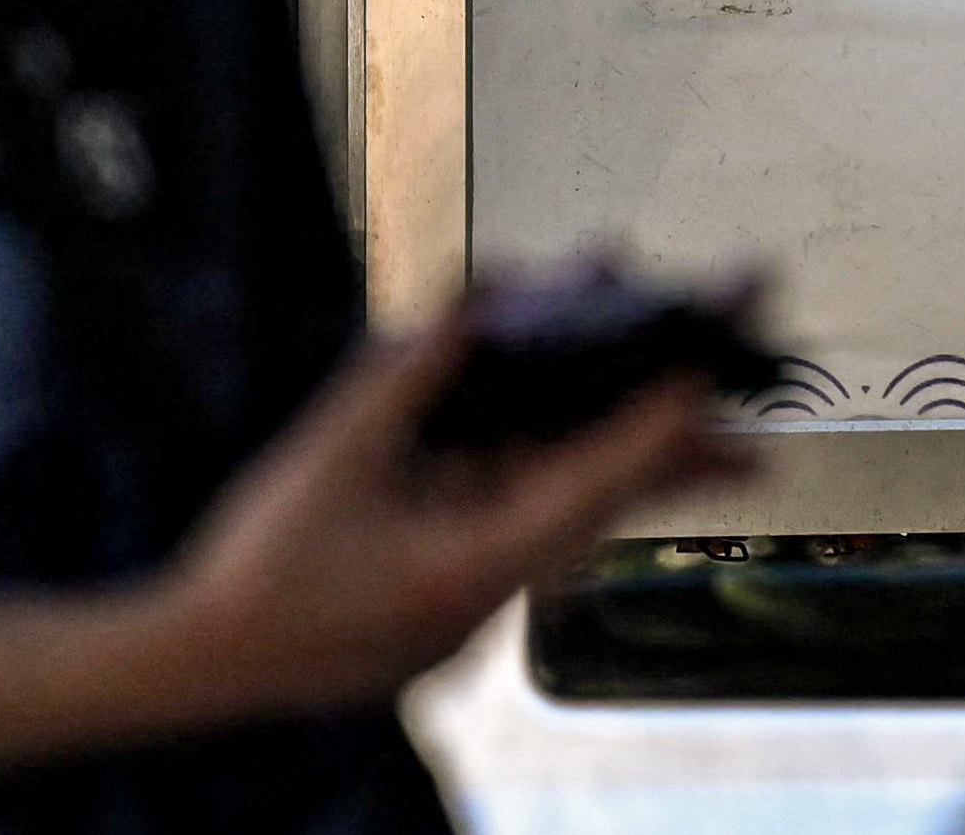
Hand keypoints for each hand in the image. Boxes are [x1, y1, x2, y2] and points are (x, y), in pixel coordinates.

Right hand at [150, 321, 748, 718]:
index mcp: (464, 566)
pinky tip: (595, 444)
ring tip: (710, 435)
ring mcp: (475, 604)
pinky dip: (563, 485)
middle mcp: (487, 593)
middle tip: (763, 445)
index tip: (704, 384)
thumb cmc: (257, 565)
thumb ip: (411, 373)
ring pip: (573, 523)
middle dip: (678, 466)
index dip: (649, 433)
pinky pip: (528, 534)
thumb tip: (484, 300)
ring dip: (630, 472)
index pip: (581, 489)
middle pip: (602, 514)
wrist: (200, 664)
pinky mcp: (455, 601)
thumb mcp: (331, 451)